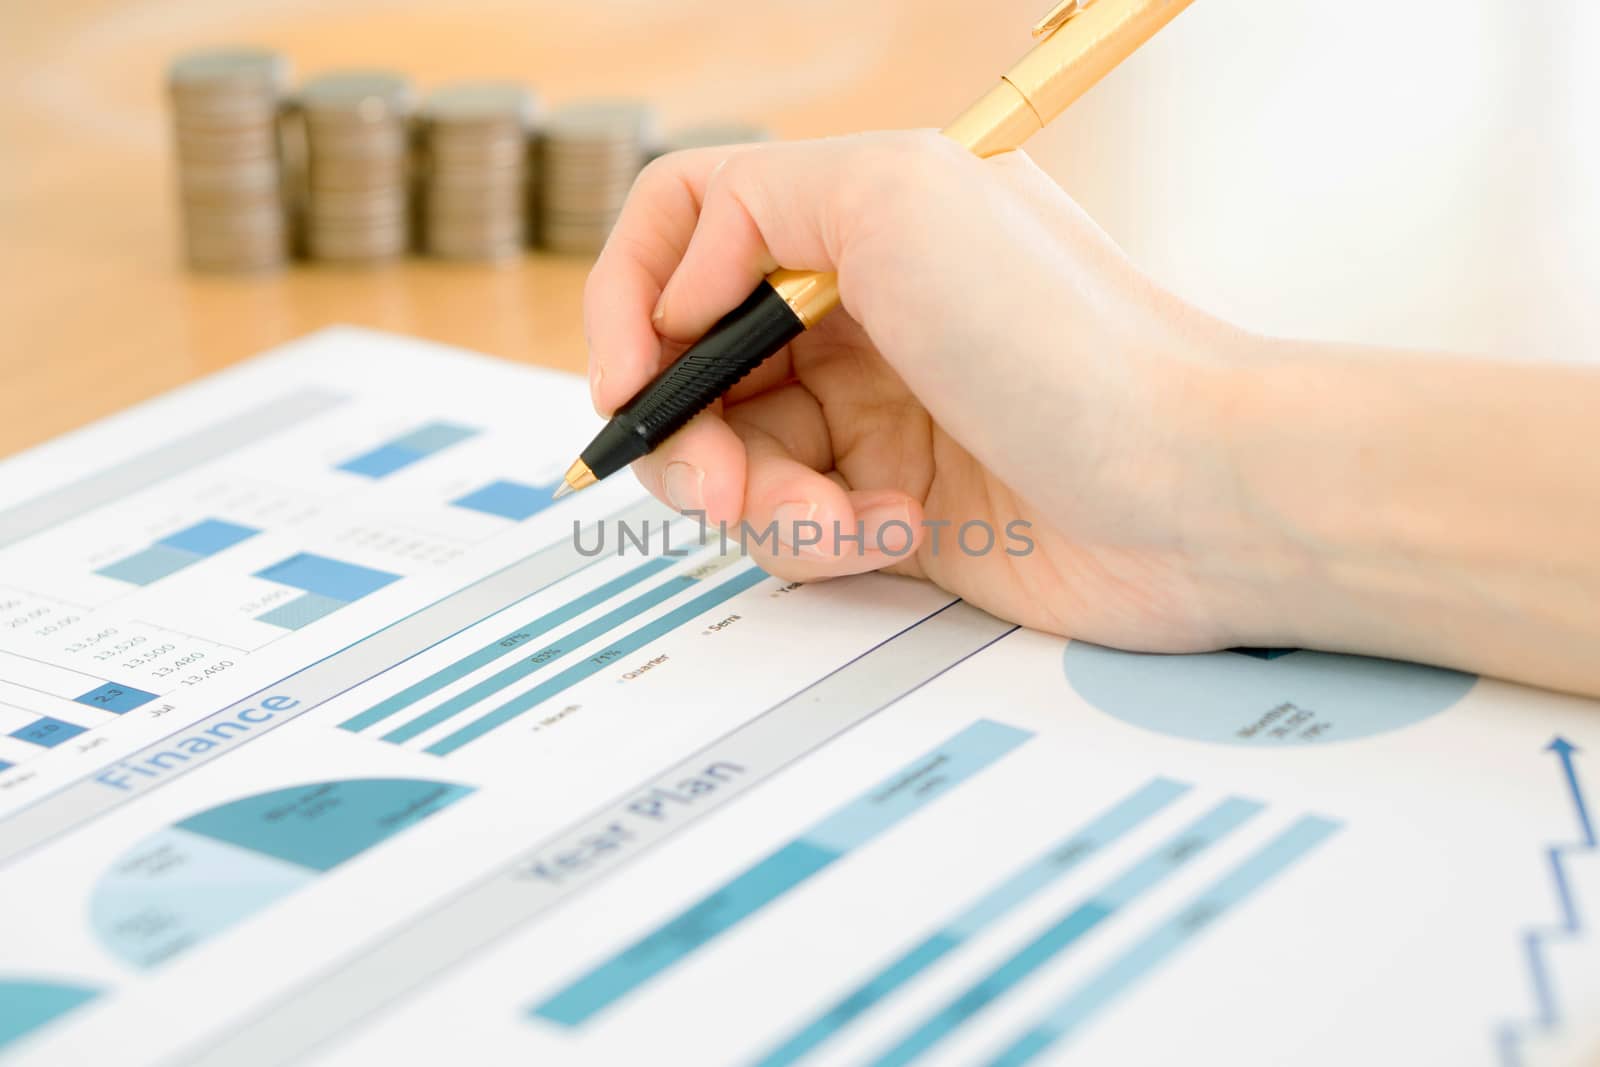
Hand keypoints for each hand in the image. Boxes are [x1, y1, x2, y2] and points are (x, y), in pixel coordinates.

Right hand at [583, 131, 1263, 650]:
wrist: (1190, 498)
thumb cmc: (1073, 345)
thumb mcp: (899, 200)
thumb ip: (754, 204)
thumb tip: (680, 290)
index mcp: (854, 219)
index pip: (686, 229)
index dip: (631, 300)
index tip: (629, 379)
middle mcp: (855, 311)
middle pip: (690, 363)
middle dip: (685, 430)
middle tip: (719, 478)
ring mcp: (871, 412)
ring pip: (730, 458)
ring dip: (762, 497)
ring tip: (840, 514)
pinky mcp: (888, 504)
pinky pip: (789, 529)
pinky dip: (824, 538)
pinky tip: (902, 529)